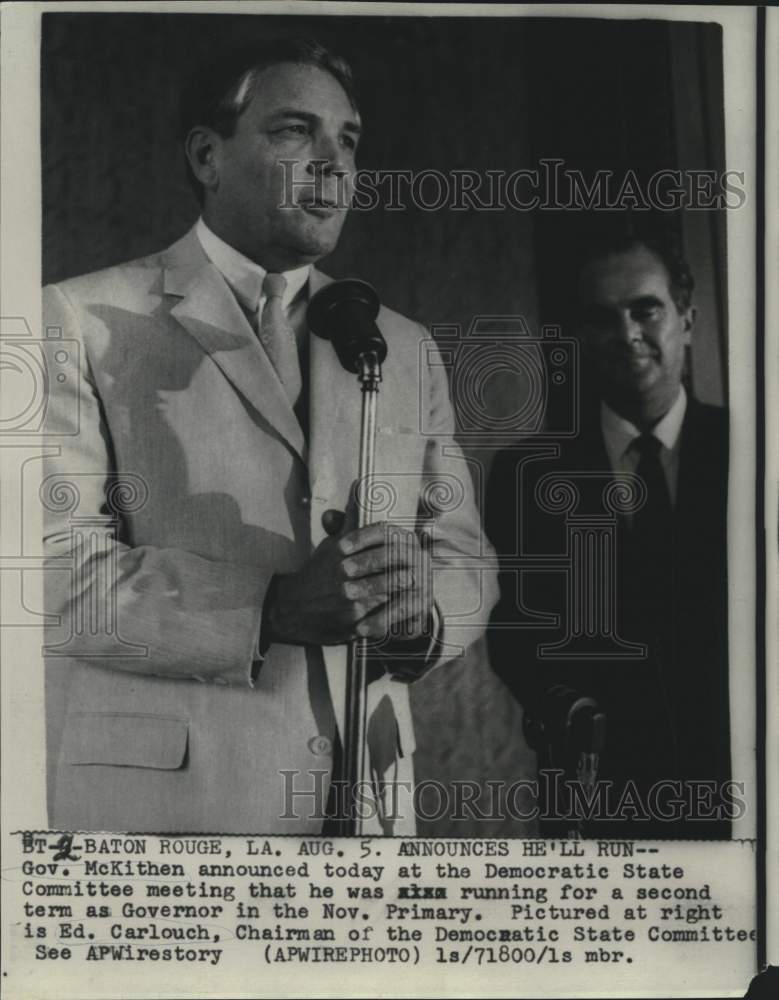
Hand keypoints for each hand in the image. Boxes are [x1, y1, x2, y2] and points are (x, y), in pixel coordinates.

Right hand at [264, 511, 432, 646]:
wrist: (291, 608)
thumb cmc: (318, 573)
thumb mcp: (331, 544)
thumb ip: (350, 519)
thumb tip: (358, 485)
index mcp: (341, 549)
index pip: (381, 537)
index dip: (403, 540)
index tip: (415, 543)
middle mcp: (345, 571)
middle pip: (391, 562)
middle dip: (410, 562)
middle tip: (424, 563)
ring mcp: (350, 597)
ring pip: (391, 587)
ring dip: (408, 585)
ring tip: (420, 582)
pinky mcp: (354, 621)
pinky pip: (384, 615)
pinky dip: (399, 610)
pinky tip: (408, 606)